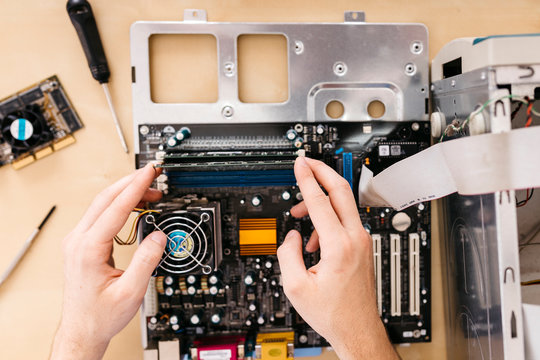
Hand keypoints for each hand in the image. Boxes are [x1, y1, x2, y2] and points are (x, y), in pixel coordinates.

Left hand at [51, 164, 166, 359]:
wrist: (82, 329)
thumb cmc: (100, 316)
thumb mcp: (130, 292)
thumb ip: (146, 261)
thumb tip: (159, 236)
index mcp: (87, 250)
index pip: (114, 209)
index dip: (135, 188)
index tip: (149, 174)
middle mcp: (77, 242)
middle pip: (104, 199)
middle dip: (131, 183)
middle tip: (153, 176)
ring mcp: (77, 242)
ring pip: (101, 205)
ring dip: (125, 193)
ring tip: (150, 191)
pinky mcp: (81, 244)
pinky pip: (100, 215)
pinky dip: (118, 205)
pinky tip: (134, 205)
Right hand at [277, 157, 397, 359]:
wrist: (357, 328)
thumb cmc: (334, 312)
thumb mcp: (296, 288)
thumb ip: (287, 254)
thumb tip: (291, 236)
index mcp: (339, 247)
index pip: (319, 201)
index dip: (306, 178)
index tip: (299, 163)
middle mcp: (355, 239)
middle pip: (341, 190)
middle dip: (323, 171)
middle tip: (307, 161)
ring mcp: (362, 241)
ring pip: (343, 204)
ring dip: (321, 199)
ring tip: (299, 213)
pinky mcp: (362, 246)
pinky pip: (344, 220)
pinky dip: (327, 218)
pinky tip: (313, 239)